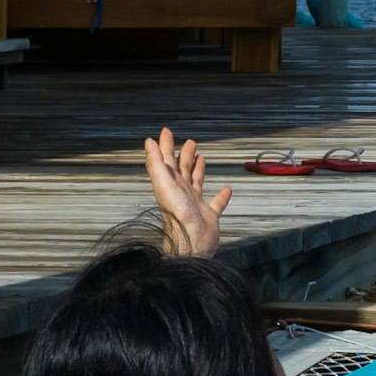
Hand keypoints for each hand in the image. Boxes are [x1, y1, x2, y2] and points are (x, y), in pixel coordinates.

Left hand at [145, 128, 230, 257]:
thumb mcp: (164, 185)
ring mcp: (195, 204)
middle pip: (182, 169)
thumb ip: (156, 164)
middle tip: (189, 142)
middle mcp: (181, 192)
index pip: (167, 160)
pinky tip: (227, 190)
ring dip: (198, 169)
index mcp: (170, 184)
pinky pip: (217, 203)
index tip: (166, 132)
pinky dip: (221, 196)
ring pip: (196, 182)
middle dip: (184, 154)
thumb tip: (148, 144)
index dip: (165, 145)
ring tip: (201, 158)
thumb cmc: (177, 216)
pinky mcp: (209, 215)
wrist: (191, 243)